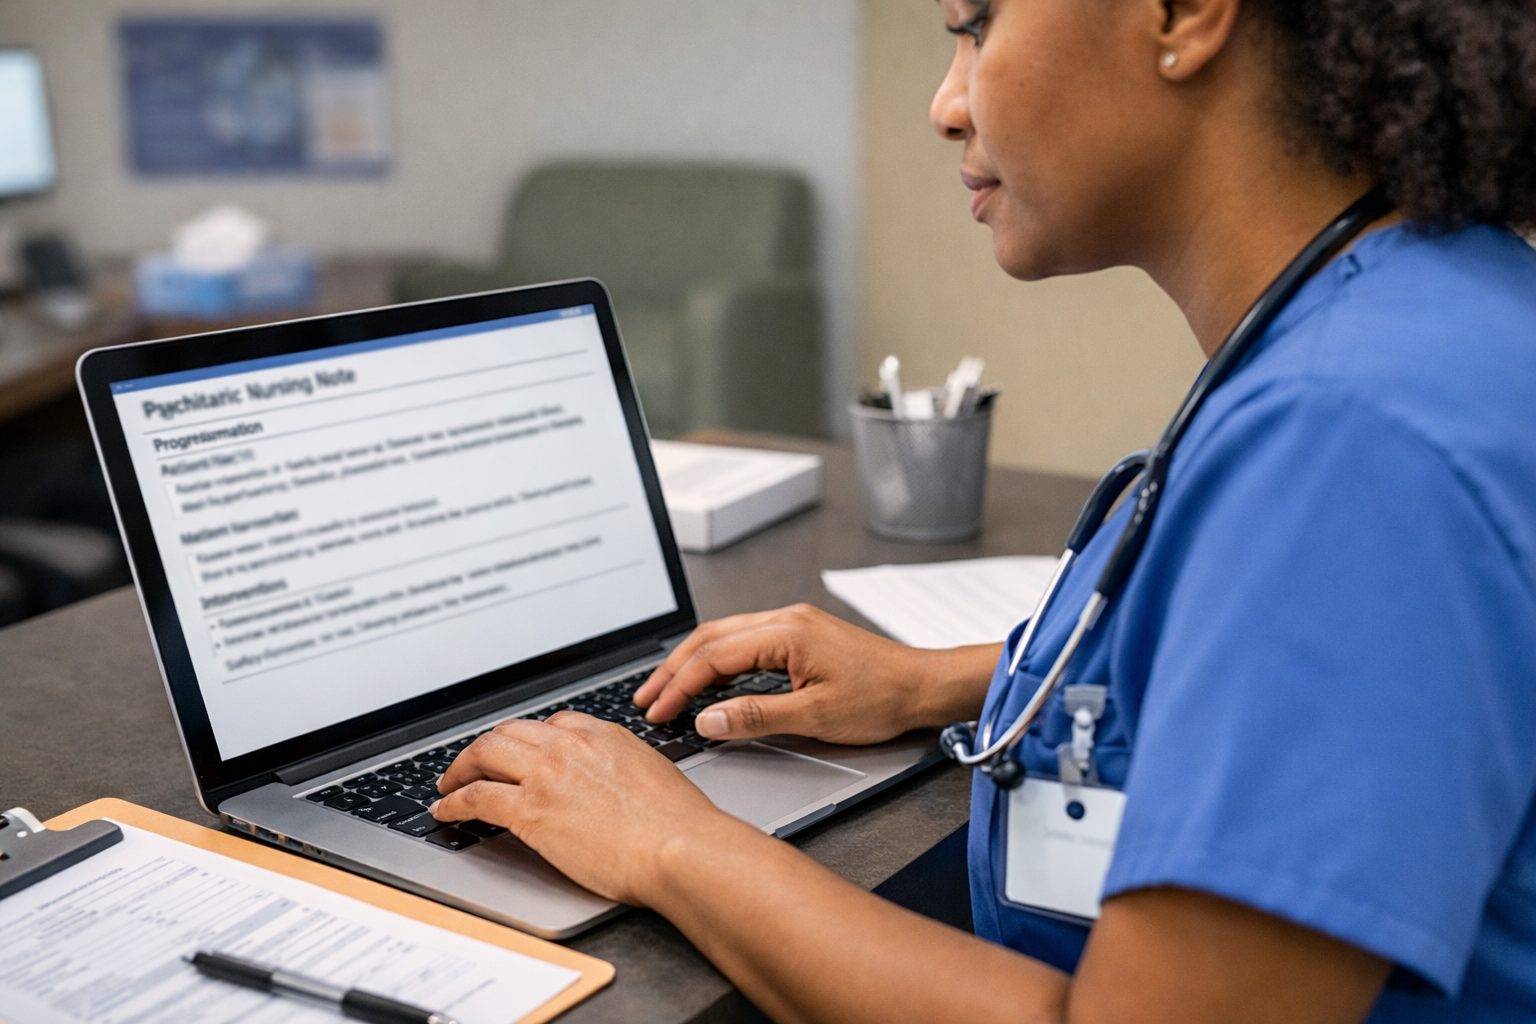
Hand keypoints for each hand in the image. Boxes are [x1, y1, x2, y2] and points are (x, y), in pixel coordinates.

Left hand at [431, 713, 735, 904]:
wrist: (677, 845)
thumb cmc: (677, 823)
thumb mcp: (655, 775)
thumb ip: (628, 770)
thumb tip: (620, 788)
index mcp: (603, 735)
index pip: (553, 724)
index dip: (530, 740)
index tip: (523, 752)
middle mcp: (569, 745)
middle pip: (511, 732)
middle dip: (488, 746)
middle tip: (476, 763)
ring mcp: (545, 774)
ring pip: (485, 753)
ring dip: (460, 768)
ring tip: (449, 783)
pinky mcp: (528, 809)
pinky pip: (475, 797)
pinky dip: (453, 801)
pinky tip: (445, 811)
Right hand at [634, 603, 993, 744]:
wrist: (923, 685)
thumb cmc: (881, 699)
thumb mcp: (814, 717)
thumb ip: (755, 717)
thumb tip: (706, 719)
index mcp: (785, 633)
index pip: (714, 656)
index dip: (679, 686)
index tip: (658, 712)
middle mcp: (785, 619)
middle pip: (711, 638)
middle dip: (673, 669)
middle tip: (646, 699)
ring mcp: (793, 624)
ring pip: (725, 636)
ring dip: (693, 663)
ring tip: (666, 690)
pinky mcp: (800, 636)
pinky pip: (745, 641)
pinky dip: (718, 661)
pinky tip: (708, 681)